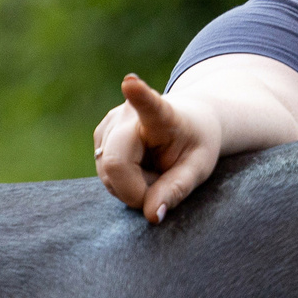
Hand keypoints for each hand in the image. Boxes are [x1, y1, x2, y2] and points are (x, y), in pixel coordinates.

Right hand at [93, 75, 221, 223]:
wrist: (189, 120)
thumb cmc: (196, 143)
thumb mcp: (198, 168)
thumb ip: (177, 190)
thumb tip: (152, 215)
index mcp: (162, 115)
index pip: (149, 106)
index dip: (138, 96)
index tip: (131, 82)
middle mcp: (128, 114)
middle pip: (116, 165)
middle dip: (136, 190)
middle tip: (161, 185)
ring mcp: (109, 123)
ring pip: (108, 175)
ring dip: (131, 187)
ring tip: (153, 171)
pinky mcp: (99, 135)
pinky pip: (105, 174)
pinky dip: (123, 182)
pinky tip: (138, 168)